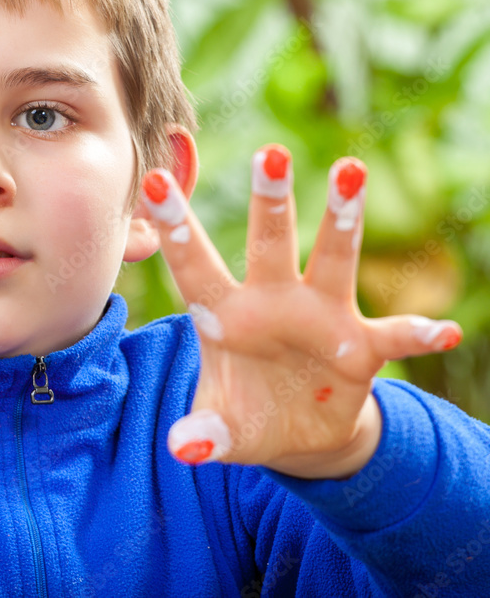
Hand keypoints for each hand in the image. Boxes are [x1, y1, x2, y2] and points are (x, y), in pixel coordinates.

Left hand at [143, 146, 461, 478]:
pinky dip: (418, 334)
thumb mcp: (222, 429)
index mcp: (225, 315)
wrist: (295, 435)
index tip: (154, 180)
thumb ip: (204, 433)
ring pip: (333, 259)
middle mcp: (273, 301)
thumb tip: (182, 449)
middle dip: (269, 199)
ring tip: (349, 171)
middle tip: (269, 151)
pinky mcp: (361, 346)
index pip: (194, 265)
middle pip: (269, 242)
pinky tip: (446, 334)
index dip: (175, 226)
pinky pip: (394, 336)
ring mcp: (320, 317)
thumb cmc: (245, 417)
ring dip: (342, 220)